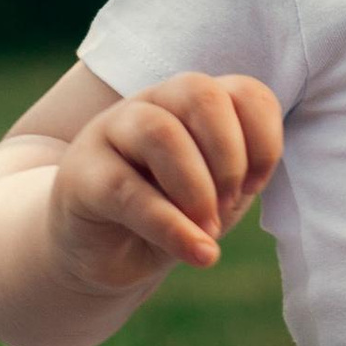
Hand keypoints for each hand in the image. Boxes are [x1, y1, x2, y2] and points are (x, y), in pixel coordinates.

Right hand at [49, 72, 282, 295]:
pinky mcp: (81, 173)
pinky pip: (129, 191)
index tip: (256, 187)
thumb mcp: (215, 194)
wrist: (101, 251)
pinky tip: (197, 253)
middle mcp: (152, 103)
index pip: (244, 92)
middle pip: (200, 95)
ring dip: (198, 188)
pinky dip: (172, 226)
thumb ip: (236, 176)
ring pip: (161, 133)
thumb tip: (245, 183)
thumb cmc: (168, 212)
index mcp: (192, 102)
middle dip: (229, 157)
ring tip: (208, 229)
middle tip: (229, 205)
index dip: (264, 140)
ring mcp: (111, 131)